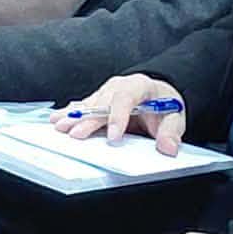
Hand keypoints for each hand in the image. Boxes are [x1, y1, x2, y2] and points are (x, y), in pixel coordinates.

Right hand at [55, 73, 185, 155]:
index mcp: (140, 85)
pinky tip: (58, 117)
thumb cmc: (165, 105)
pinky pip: (84, 105)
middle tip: (74, 134)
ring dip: (73, 115)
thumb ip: (171, 132)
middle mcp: (120, 85)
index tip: (113, 137)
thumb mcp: (175, 118)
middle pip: (102, 102)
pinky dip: (71, 112)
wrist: (160, 94)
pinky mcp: (99, 99)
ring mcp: (107, 91)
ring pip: (89, 103)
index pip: (126, 98)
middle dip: (88, 119)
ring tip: (58, 125)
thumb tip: (168, 148)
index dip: (118, 117)